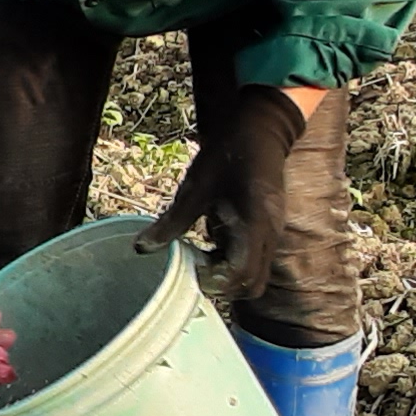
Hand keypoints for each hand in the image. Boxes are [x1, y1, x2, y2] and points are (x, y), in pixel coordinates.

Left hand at [136, 85, 308, 301]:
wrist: (259, 129)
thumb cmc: (227, 155)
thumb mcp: (194, 189)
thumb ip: (171, 223)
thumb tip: (141, 248)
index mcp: (255, 224)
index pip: (242, 274)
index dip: (215, 282)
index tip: (191, 273)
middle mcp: (271, 234)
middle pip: (253, 284)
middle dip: (223, 286)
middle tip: (194, 272)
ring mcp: (274, 232)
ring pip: (256, 273)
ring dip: (229, 274)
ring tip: (200, 257)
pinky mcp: (270, 229)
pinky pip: (256, 259)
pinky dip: (235, 261)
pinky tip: (211, 245)